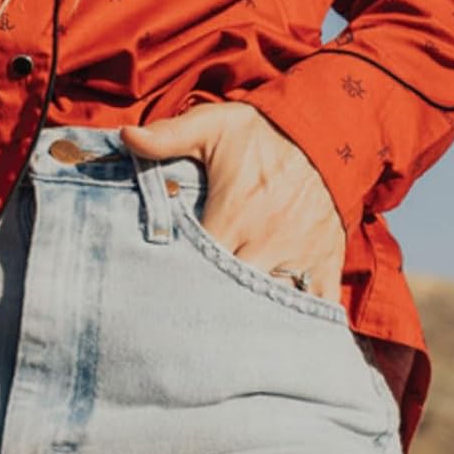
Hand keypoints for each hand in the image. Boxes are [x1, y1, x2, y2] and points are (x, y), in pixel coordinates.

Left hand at [120, 103, 345, 302]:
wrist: (324, 130)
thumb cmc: (261, 132)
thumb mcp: (211, 125)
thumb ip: (168, 136)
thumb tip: (126, 137)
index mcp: (235, 213)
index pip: (200, 264)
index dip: (181, 278)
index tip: (165, 285)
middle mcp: (268, 241)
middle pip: (234, 293)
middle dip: (213, 304)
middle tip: (192, 314)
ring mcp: (301, 255)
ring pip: (272, 306)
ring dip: (253, 315)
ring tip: (229, 324)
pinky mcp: (327, 262)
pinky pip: (318, 307)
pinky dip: (302, 322)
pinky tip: (280, 329)